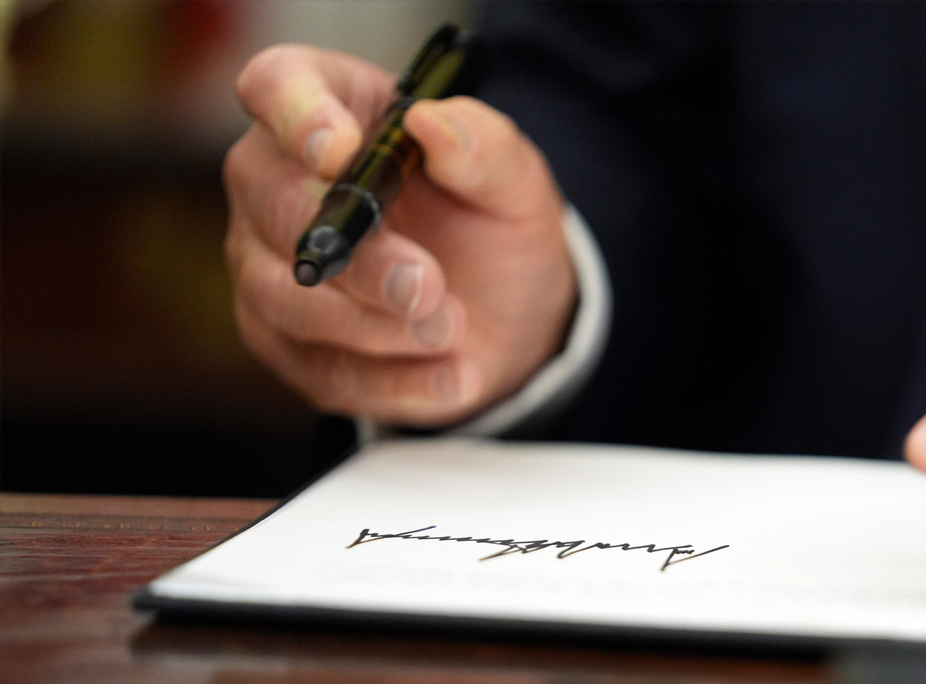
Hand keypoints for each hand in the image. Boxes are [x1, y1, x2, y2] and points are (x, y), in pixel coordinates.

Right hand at [224, 45, 575, 426]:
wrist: (503, 315)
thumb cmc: (492, 226)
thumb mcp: (515, 183)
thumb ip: (486, 148)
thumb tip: (435, 125)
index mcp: (331, 109)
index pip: (277, 85)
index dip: (298, 115)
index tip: (342, 155)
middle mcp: (278, 183)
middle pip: (274, 203)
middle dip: (358, 255)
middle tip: (428, 285)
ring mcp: (269, 265)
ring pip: (284, 298)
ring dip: (374, 325)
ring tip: (450, 329)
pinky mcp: (286, 342)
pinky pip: (319, 369)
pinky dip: (392, 382)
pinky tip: (451, 376)